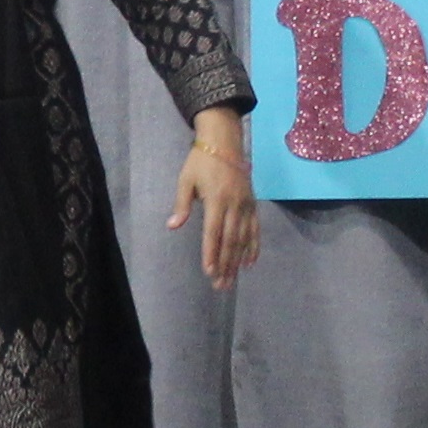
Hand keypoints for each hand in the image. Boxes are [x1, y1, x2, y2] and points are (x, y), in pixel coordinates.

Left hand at [167, 111, 260, 287]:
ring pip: (243, 238)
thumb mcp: (185, 180)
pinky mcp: (253, 204)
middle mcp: (234, 205)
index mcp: (217, 200)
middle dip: (225, 264)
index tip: (209, 271)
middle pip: (230, 240)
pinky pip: (255, 229)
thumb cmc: (200, 162)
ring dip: (237, 261)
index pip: (213, 232)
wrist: (224, 142)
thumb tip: (172, 226)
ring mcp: (246, 205)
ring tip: (232, 280)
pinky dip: (253, 246)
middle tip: (221, 284)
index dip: (211, 253)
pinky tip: (249, 262)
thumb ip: (181, 205)